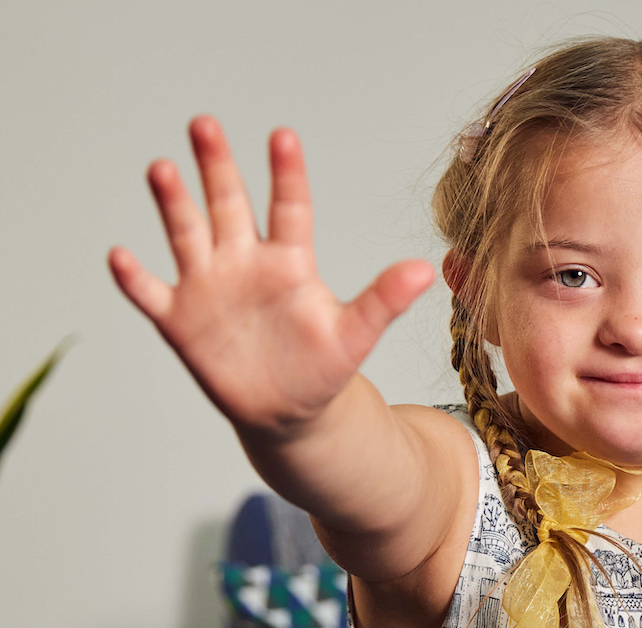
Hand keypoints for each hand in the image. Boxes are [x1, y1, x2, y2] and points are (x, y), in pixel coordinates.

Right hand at [108, 116, 434, 431]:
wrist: (289, 410)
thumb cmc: (323, 366)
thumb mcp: (356, 334)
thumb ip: (384, 300)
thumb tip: (425, 270)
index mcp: (289, 261)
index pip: (288, 207)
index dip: (285, 174)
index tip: (283, 135)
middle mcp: (245, 262)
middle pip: (228, 204)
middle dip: (217, 166)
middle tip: (204, 124)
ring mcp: (210, 287)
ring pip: (187, 235)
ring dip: (173, 204)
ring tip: (162, 169)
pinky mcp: (181, 320)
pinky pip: (152, 294)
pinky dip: (135, 278)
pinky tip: (119, 255)